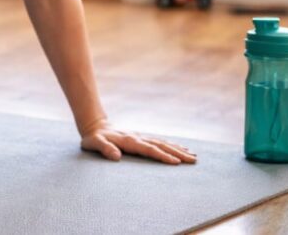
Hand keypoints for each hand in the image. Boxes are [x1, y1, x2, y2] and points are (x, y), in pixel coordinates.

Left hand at [80, 121, 196, 164]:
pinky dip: (172, 145)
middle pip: (161, 145)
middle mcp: (138, 138)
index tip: (175, 162)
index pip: (149, 149)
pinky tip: (182, 148)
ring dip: (178, 149)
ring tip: (193, 156)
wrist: (96, 126)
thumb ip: (104, 148)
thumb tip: (116, 156)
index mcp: (129, 141)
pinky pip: (160, 142)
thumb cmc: (94, 138)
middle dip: (177, 153)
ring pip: (163, 143)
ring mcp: (141, 137)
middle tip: (193, 160)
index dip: (162, 156)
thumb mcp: (94, 143)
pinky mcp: (142, 138)